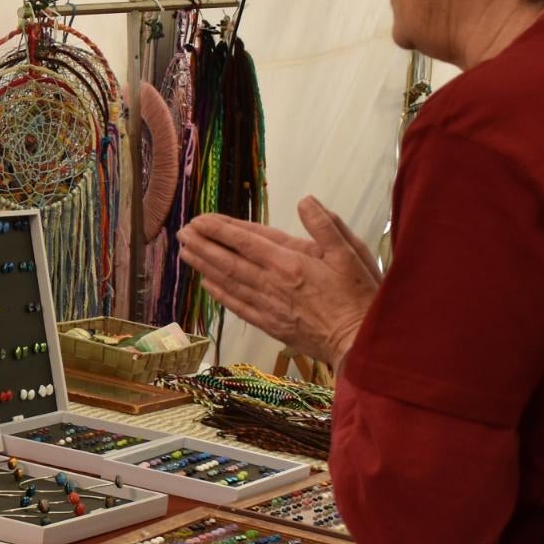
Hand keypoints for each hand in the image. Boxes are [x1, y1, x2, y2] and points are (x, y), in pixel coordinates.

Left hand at [177, 196, 381, 365]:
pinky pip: (238, 307)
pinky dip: (220, 295)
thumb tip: (305, 201)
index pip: (246, 240)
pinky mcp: (271, 325)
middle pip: (229, 260)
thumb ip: (326, 225)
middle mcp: (272, 283)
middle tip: (182, 232)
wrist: (360, 343)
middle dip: (203, 244)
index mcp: (290, 262)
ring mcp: (269, 306)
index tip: (200, 219)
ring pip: (229, 282)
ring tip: (185, 253)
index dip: (220, 229)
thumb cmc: (359, 295)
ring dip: (205, 266)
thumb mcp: (351, 253)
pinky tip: (207, 285)